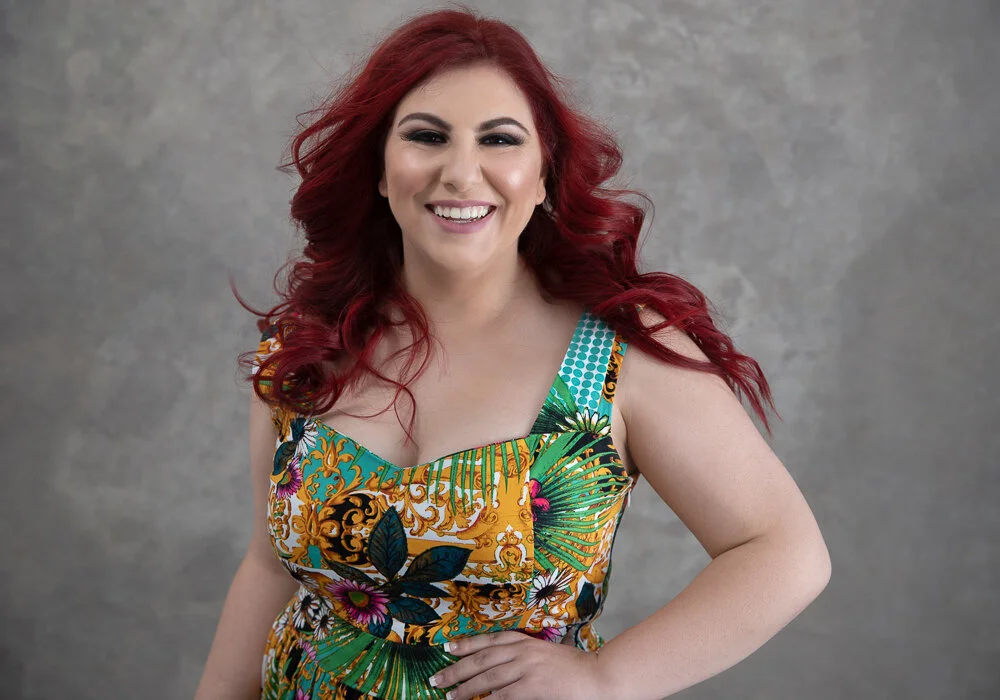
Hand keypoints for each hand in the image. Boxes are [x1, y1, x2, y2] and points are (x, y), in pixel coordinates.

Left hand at [428, 630, 611, 699]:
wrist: (599, 676)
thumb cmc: (574, 669)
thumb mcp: (544, 656)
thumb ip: (522, 659)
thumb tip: (499, 668)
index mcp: (525, 641)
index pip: (489, 640)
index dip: (466, 644)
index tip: (447, 648)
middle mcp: (523, 651)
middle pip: (482, 659)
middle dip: (457, 669)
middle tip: (438, 678)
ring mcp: (527, 668)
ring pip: (487, 678)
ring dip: (466, 688)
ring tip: (450, 696)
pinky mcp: (533, 686)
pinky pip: (503, 695)